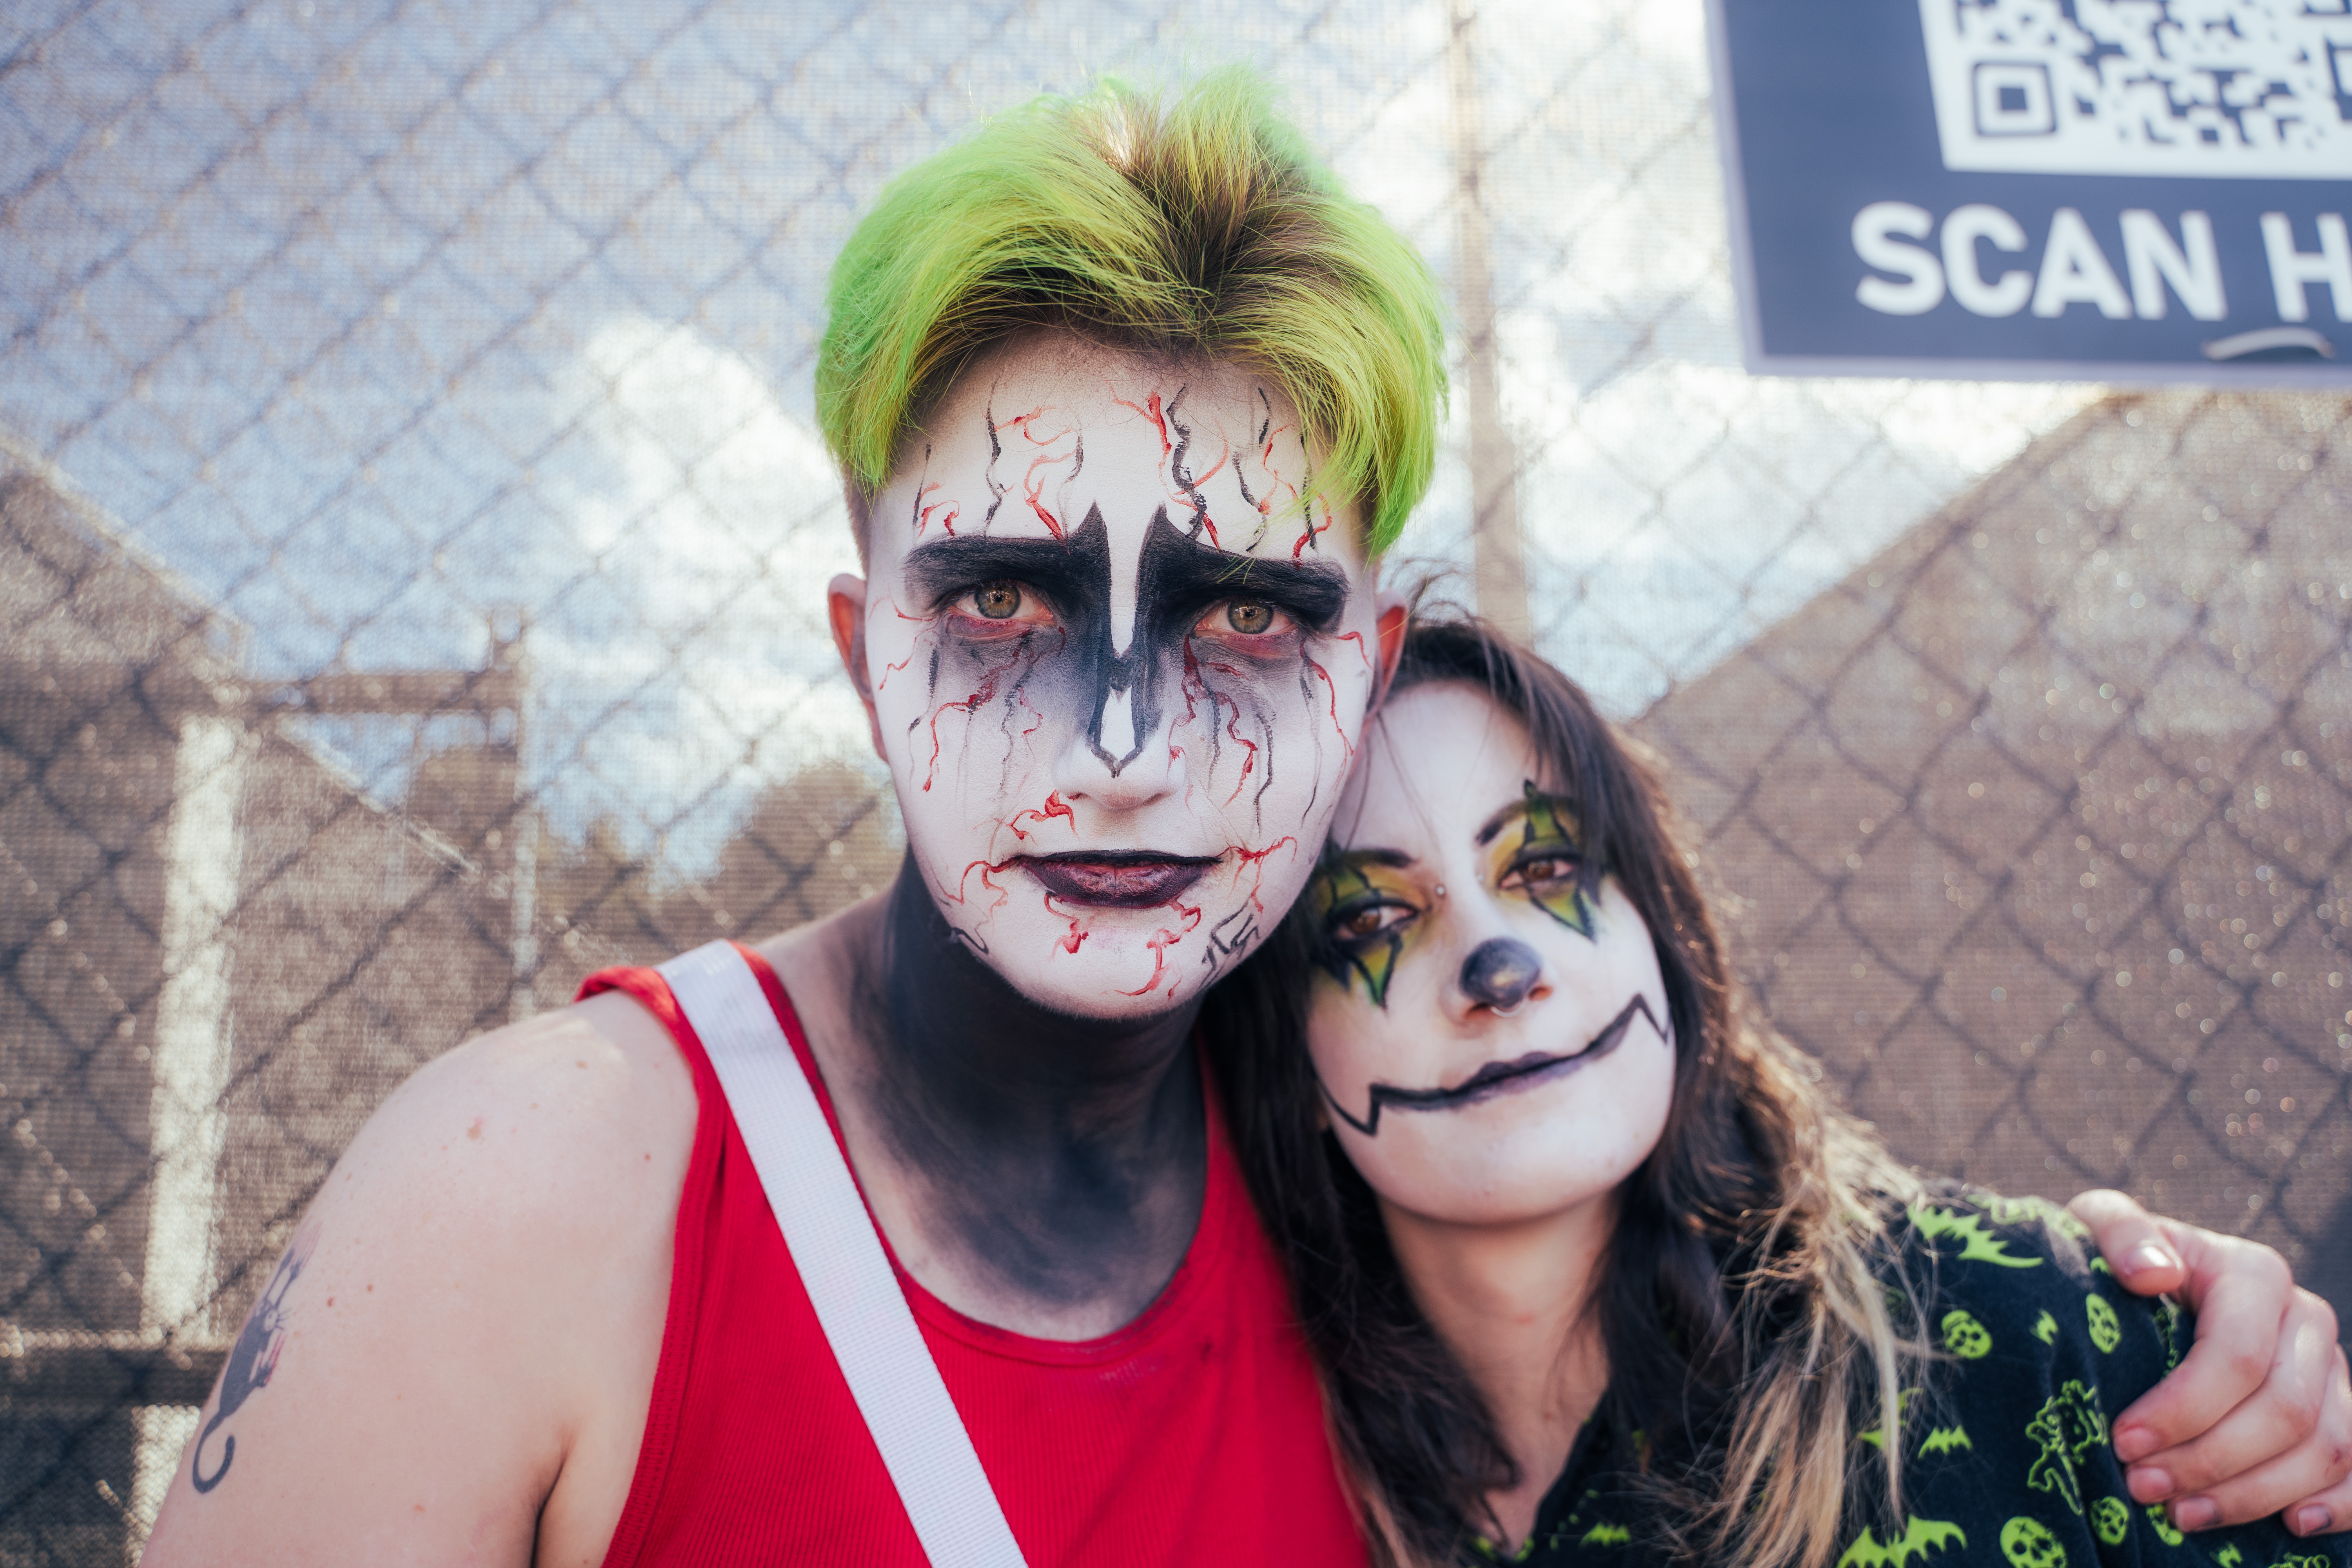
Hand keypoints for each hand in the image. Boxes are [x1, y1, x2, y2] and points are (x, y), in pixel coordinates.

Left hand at [2069, 1188, 2351, 1534]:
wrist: (2143, 1282)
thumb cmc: (2116, 1261)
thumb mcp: (2100, 1223)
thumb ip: (2120, 1232)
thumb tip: (2154, 1273)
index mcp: (2254, 1274)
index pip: (2237, 1356)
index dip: (2184, 1408)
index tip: (2125, 1442)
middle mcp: (2304, 1319)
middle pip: (2284, 1411)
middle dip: (2210, 1460)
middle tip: (2142, 1488)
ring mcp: (2331, 1369)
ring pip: (2324, 1449)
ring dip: (2254, 1493)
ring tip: (2181, 1514)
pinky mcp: (2340, 1410)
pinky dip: (2336, 1504)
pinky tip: (2289, 1524)